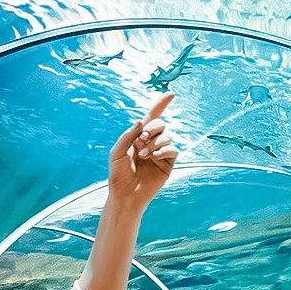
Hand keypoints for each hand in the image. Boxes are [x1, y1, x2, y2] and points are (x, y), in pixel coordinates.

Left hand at [107, 92, 177, 212]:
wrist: (124, 195)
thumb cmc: (118, 175)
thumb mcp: (117, 152)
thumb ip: (128, 135)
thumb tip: (142, 121)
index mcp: (138, 137)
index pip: (151, 117)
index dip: (161, 105)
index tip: (171, 94)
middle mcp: (151, 142)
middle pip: (160, 124)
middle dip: (153, 127)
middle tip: (142, 138)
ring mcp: (160, 153)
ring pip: (167, 136)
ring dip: (155, 142)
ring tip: (143, 155)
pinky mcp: (168, 164)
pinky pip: (173, 150)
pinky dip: (164, 149)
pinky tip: (154, 156)